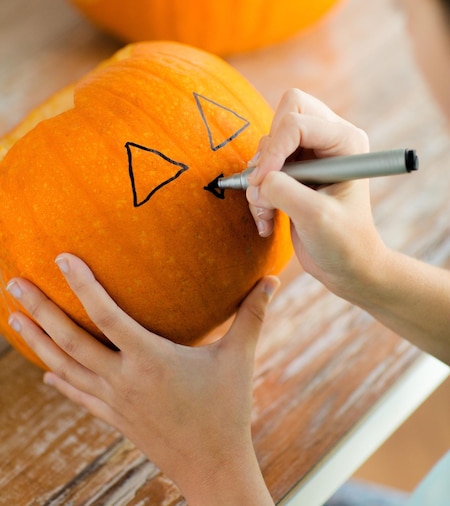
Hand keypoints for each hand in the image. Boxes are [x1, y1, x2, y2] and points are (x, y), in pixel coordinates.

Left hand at [7, 255, 278, 505]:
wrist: (212, 468)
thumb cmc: (228, 411)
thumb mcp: (239, 358)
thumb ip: (252, 315)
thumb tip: (273, 279)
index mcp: (150, 359)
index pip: (106, 315)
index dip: (82, 285)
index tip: (61, 258)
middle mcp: (123, 379)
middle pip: (71, 339)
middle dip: (39, 309)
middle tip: (13, 281)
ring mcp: (114, 401)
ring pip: (65, 366)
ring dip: (37, 341)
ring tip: (13, 317)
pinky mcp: (115, 418)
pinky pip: (78, 394)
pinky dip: (59, 379)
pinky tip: (45, 371)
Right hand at [246, 89, 384, 295]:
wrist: (348, 268)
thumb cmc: (344, 243)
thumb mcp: (315, 217)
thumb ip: (283, 190)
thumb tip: (256, 181)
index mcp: (346, 141)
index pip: (296, 122)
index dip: (273, 151)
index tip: (262, 185)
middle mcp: (329, 139)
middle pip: (285, 112)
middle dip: (267, 151)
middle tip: (263, 185)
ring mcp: (311, 154)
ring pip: (268, 143)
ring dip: (260, 181)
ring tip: (268, 212)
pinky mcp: (295, 171)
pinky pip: (263, 166)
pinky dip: (258, 193)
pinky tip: (268, 219)